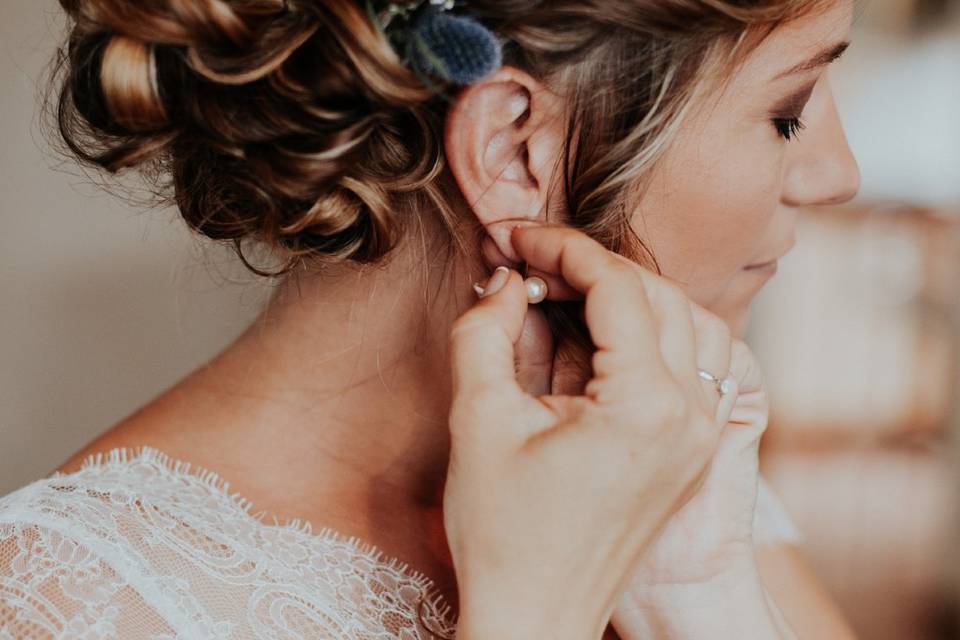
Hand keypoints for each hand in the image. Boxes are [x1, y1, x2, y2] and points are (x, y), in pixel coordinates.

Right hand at [514, 241, 783, 638]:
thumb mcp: (479, 421)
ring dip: (633, 297)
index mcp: (646, 406)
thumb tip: (505, 282)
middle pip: (659, 296)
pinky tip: (606, 339)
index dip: (563, 249)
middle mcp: (691, 417)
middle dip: (595, 268)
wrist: (536, 619)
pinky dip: (656, 334)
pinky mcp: (692, 453)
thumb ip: (485, 331)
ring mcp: (700, 437)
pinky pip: (696, 366)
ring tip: (570, 297)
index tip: (520, 237)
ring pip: (690, 325)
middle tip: (534, 266)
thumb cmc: (504, 535)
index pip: (618, 288)